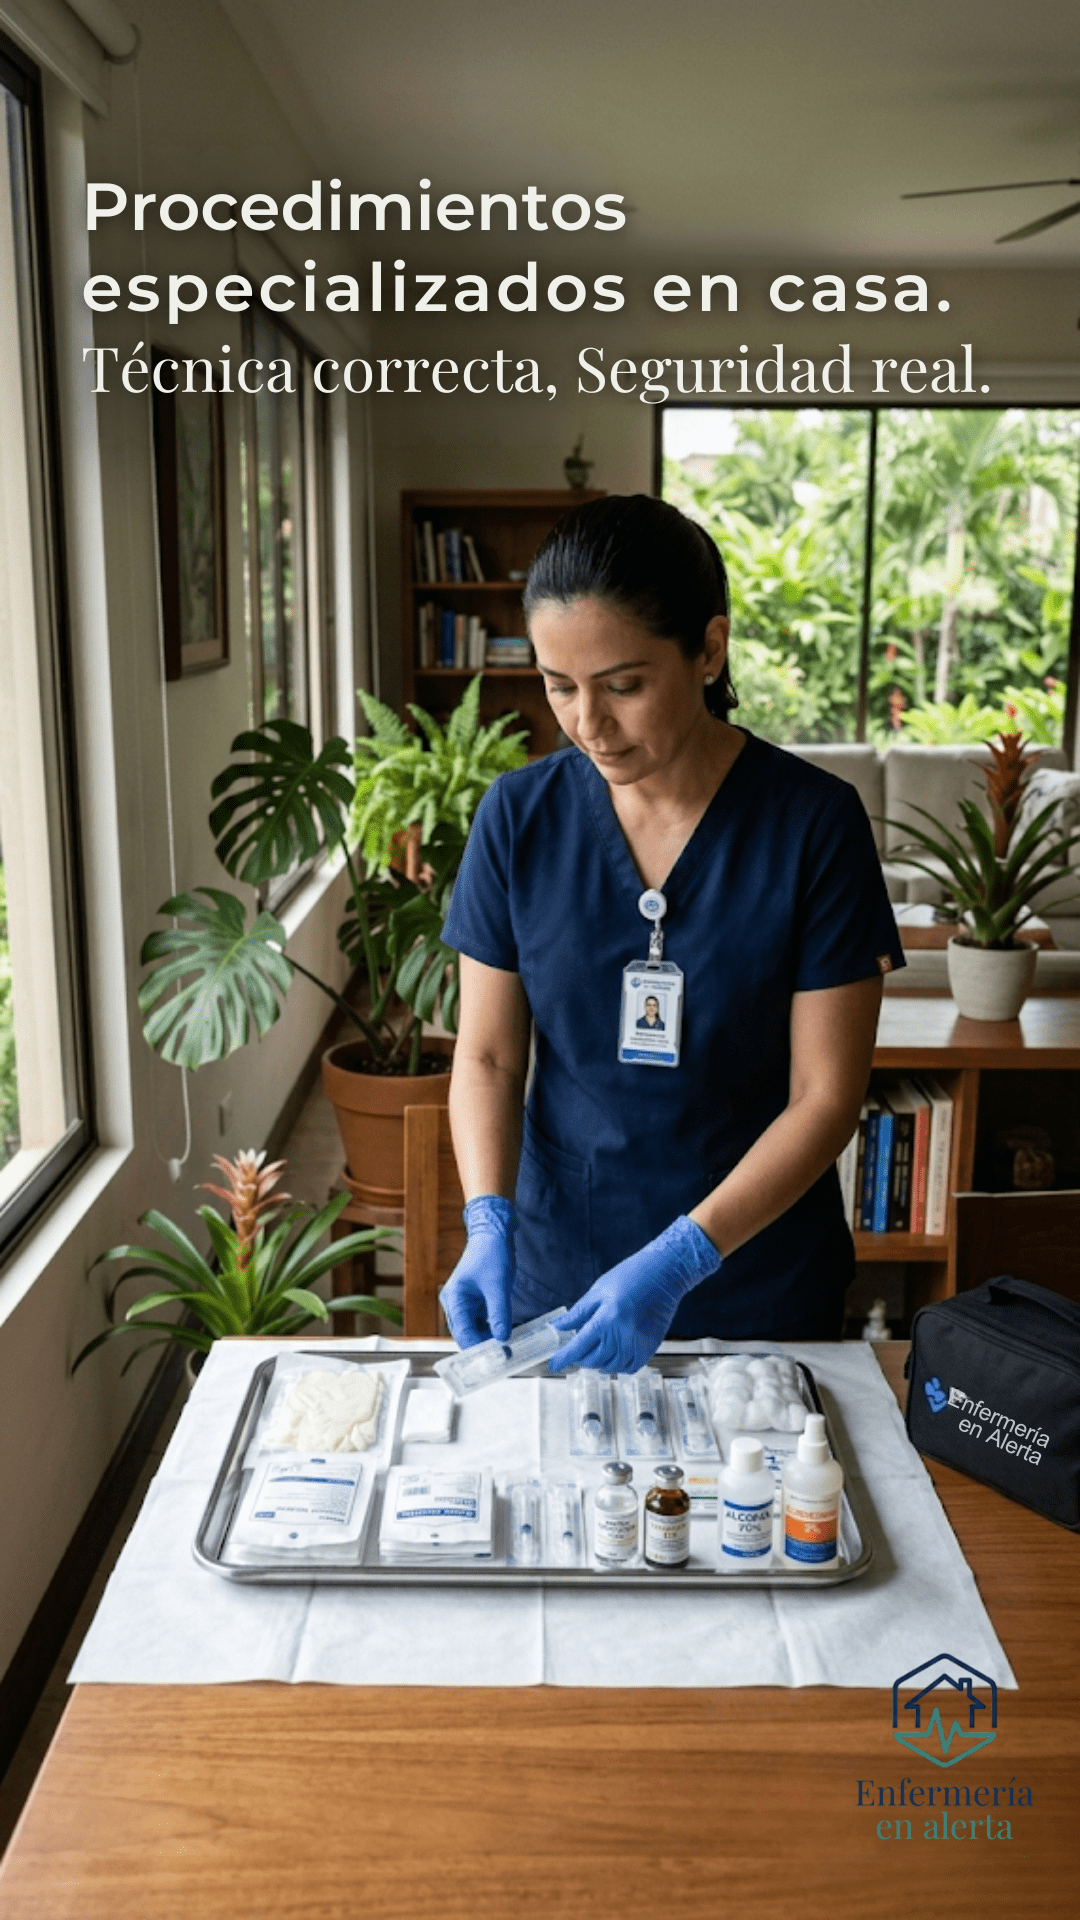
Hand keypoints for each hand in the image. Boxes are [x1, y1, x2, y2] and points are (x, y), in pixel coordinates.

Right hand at [439, 1195, 517, 1346]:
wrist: (493, 1233)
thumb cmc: (491, 1254)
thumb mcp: (498, 1285)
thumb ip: (499, 1313)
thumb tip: (503, 1339)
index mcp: (454, 1298)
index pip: (463, 1333)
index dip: (478, 1348)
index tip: (497, 1359)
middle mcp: (455, 1303)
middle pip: (466, 1335)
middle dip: (483, 1347)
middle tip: (504, 1358)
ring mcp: (465, 1303)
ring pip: (474, 1330)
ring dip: (489, 1340)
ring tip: (508, 1350)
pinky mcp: (475, 1302)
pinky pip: (482, 1322)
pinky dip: (492, 1329)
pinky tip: (507, 1335)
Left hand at [548, 1215, 721, 1374]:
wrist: (664, 1274)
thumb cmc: (631, 1276)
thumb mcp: (599, 1290)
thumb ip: (578, 1313)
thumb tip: (559, 1327)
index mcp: (606, 1319)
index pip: (579, 1346)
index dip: (564, 1358)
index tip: (554, 1364)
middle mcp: (622, 1336)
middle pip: (593, 1360)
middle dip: (580, 1359)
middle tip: (575, 1351)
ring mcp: (638, 1344)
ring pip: (610, 1367)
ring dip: (597, 1363)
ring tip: (593, 1351)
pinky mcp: (650, 1347)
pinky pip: (629, 1367)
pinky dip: (617, 1366)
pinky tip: (612, 1355)